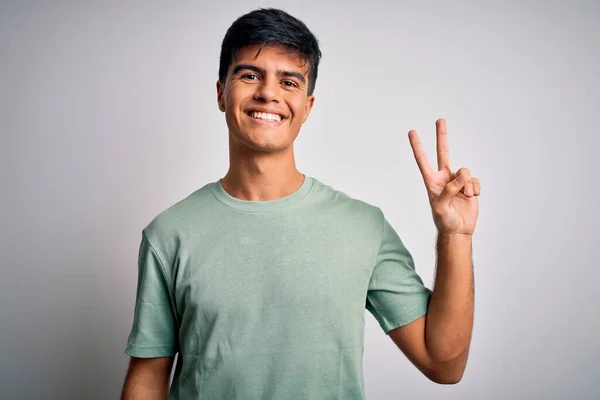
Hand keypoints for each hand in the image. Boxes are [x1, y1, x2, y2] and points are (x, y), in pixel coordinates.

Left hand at [408, 119, 479, 235]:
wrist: (458, 230)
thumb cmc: (444, 220)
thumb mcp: (439, 207)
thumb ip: (447, 190)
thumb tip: (459, 178)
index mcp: (431, 181)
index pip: (423, 160)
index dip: (417, 146)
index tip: (412, 132)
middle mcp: (444, 177)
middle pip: (443, 152)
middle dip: (442, 136)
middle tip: (439, 120)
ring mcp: (457, 180)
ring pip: (465, 170)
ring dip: (467, 185)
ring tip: (465, 197)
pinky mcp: (470, 185)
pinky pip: (475, 180)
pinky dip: (475, 189)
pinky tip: (472, 198)